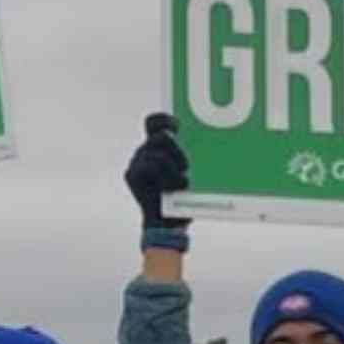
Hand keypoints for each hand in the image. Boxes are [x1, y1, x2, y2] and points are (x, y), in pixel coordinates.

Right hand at [125, 111, 191, 228]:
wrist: (168, 224)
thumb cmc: (184, 198)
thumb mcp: (190, 174)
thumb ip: (192, 156)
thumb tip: (213, 139)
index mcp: (158, 146)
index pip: (154, 121)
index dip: (165, 119)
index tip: (179, 126)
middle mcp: (144, 150)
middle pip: (161, 136)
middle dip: (178, 150)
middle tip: (187, 167)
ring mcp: (136, 161)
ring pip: (159, 154)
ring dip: (175, 170)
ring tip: (182, 184)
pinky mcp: (131, 174)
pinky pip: (151, 165)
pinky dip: (166, 179)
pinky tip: (169, 190)